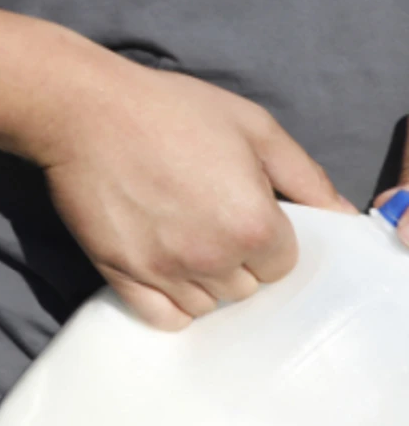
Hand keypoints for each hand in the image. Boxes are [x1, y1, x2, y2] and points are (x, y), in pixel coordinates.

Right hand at [35, 61, 348, 329]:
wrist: (84, 109)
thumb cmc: (169, 109)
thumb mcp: (252, 126)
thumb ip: (305, 176)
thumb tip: (341, 215)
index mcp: (254, 224)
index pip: (282, 264)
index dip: (265, 236)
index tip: (241, 210)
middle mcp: (214, 257)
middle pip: (246, 288)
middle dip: (236, 259)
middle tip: (206, 216)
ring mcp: (166, 271)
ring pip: (208, 304)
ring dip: (202, 279)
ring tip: (181, 235)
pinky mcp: (122, 274)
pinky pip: (164, 317)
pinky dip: (169, 302)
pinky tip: (164, 268)